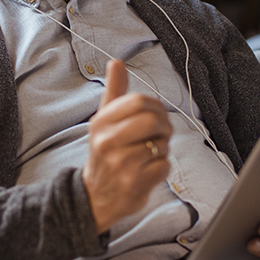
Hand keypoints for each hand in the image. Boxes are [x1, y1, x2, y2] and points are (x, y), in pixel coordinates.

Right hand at [82, 60, 172, 234]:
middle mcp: (107, 142)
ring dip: (163, 148)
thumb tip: (117, 62)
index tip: (156, 114)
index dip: (155, 106)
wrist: (95, 197)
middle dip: (164, 126)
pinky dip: (162, 167)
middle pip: (152, 120)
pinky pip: (164, 166)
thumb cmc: (105, 153)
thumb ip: (114, 92)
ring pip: (161, 143)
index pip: (137, 101)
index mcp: (101, 123)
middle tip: (161, 133)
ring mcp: (120, 164)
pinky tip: (149, 170)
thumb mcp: (103, 121)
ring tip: (150, 153)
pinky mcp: (134, 184)